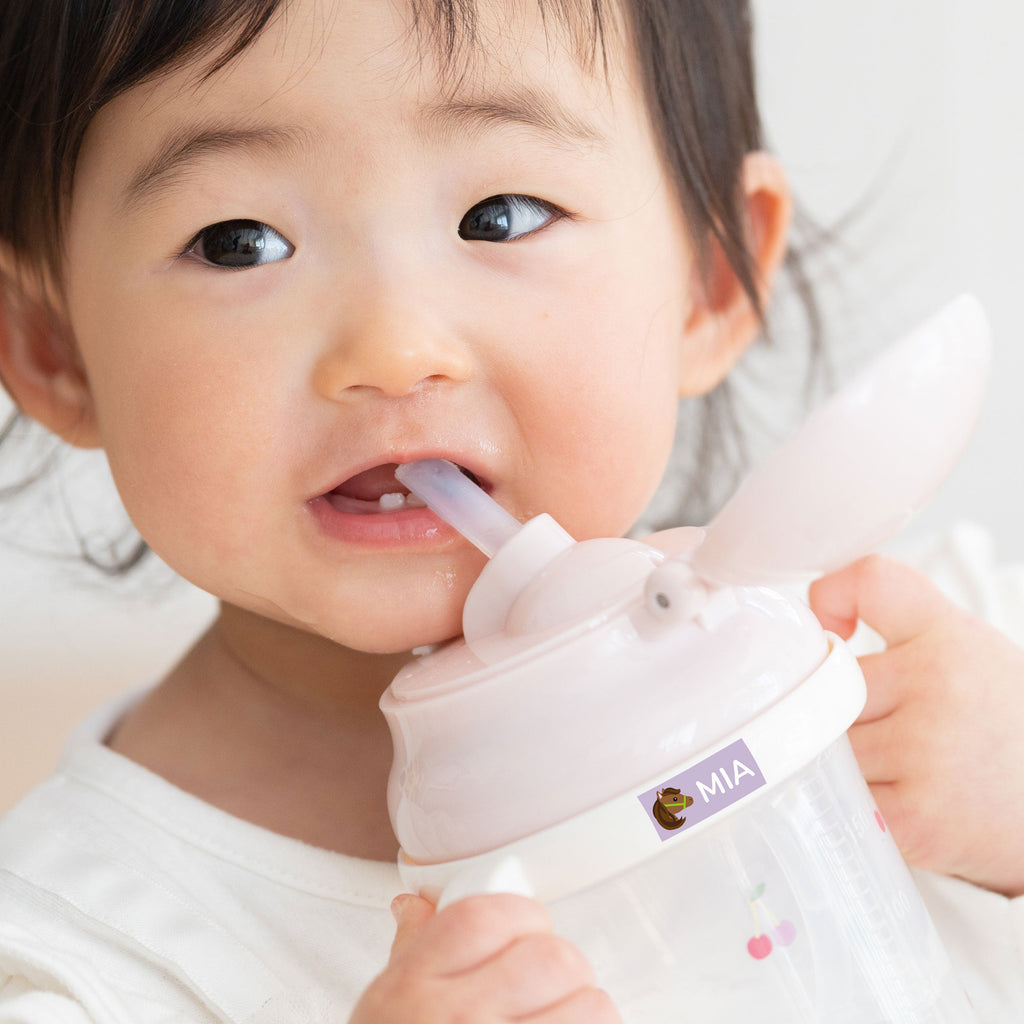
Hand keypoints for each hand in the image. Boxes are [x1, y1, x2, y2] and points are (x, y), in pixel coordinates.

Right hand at [350, 893, 619, 1022]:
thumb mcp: (380, 1012)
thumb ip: (409, 953)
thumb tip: (418, 906)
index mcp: (413, 991)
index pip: (489, 915)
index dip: (520, 918)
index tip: (526, 934)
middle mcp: (458, 1022)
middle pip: (551, 957)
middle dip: (561, 969)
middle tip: (550, 988)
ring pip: (591, 1006)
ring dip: (588, 1015)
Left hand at [809, 554, 1023, 896]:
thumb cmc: (1003, 728)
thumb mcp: (969, 652)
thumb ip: (897, 626)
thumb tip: (812, 631)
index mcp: (952, 637)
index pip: (873, 582)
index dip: (833, 596)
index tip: (832, 630)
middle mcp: (938, 684)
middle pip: (828, 681)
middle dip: (837, 705)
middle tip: (880, 726)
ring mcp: (923, 752)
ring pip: (823, 739)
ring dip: (839, 757)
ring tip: (892, 766)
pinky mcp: (911, 818)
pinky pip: (835, 797)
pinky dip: (849, 804)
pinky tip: (893, 800)